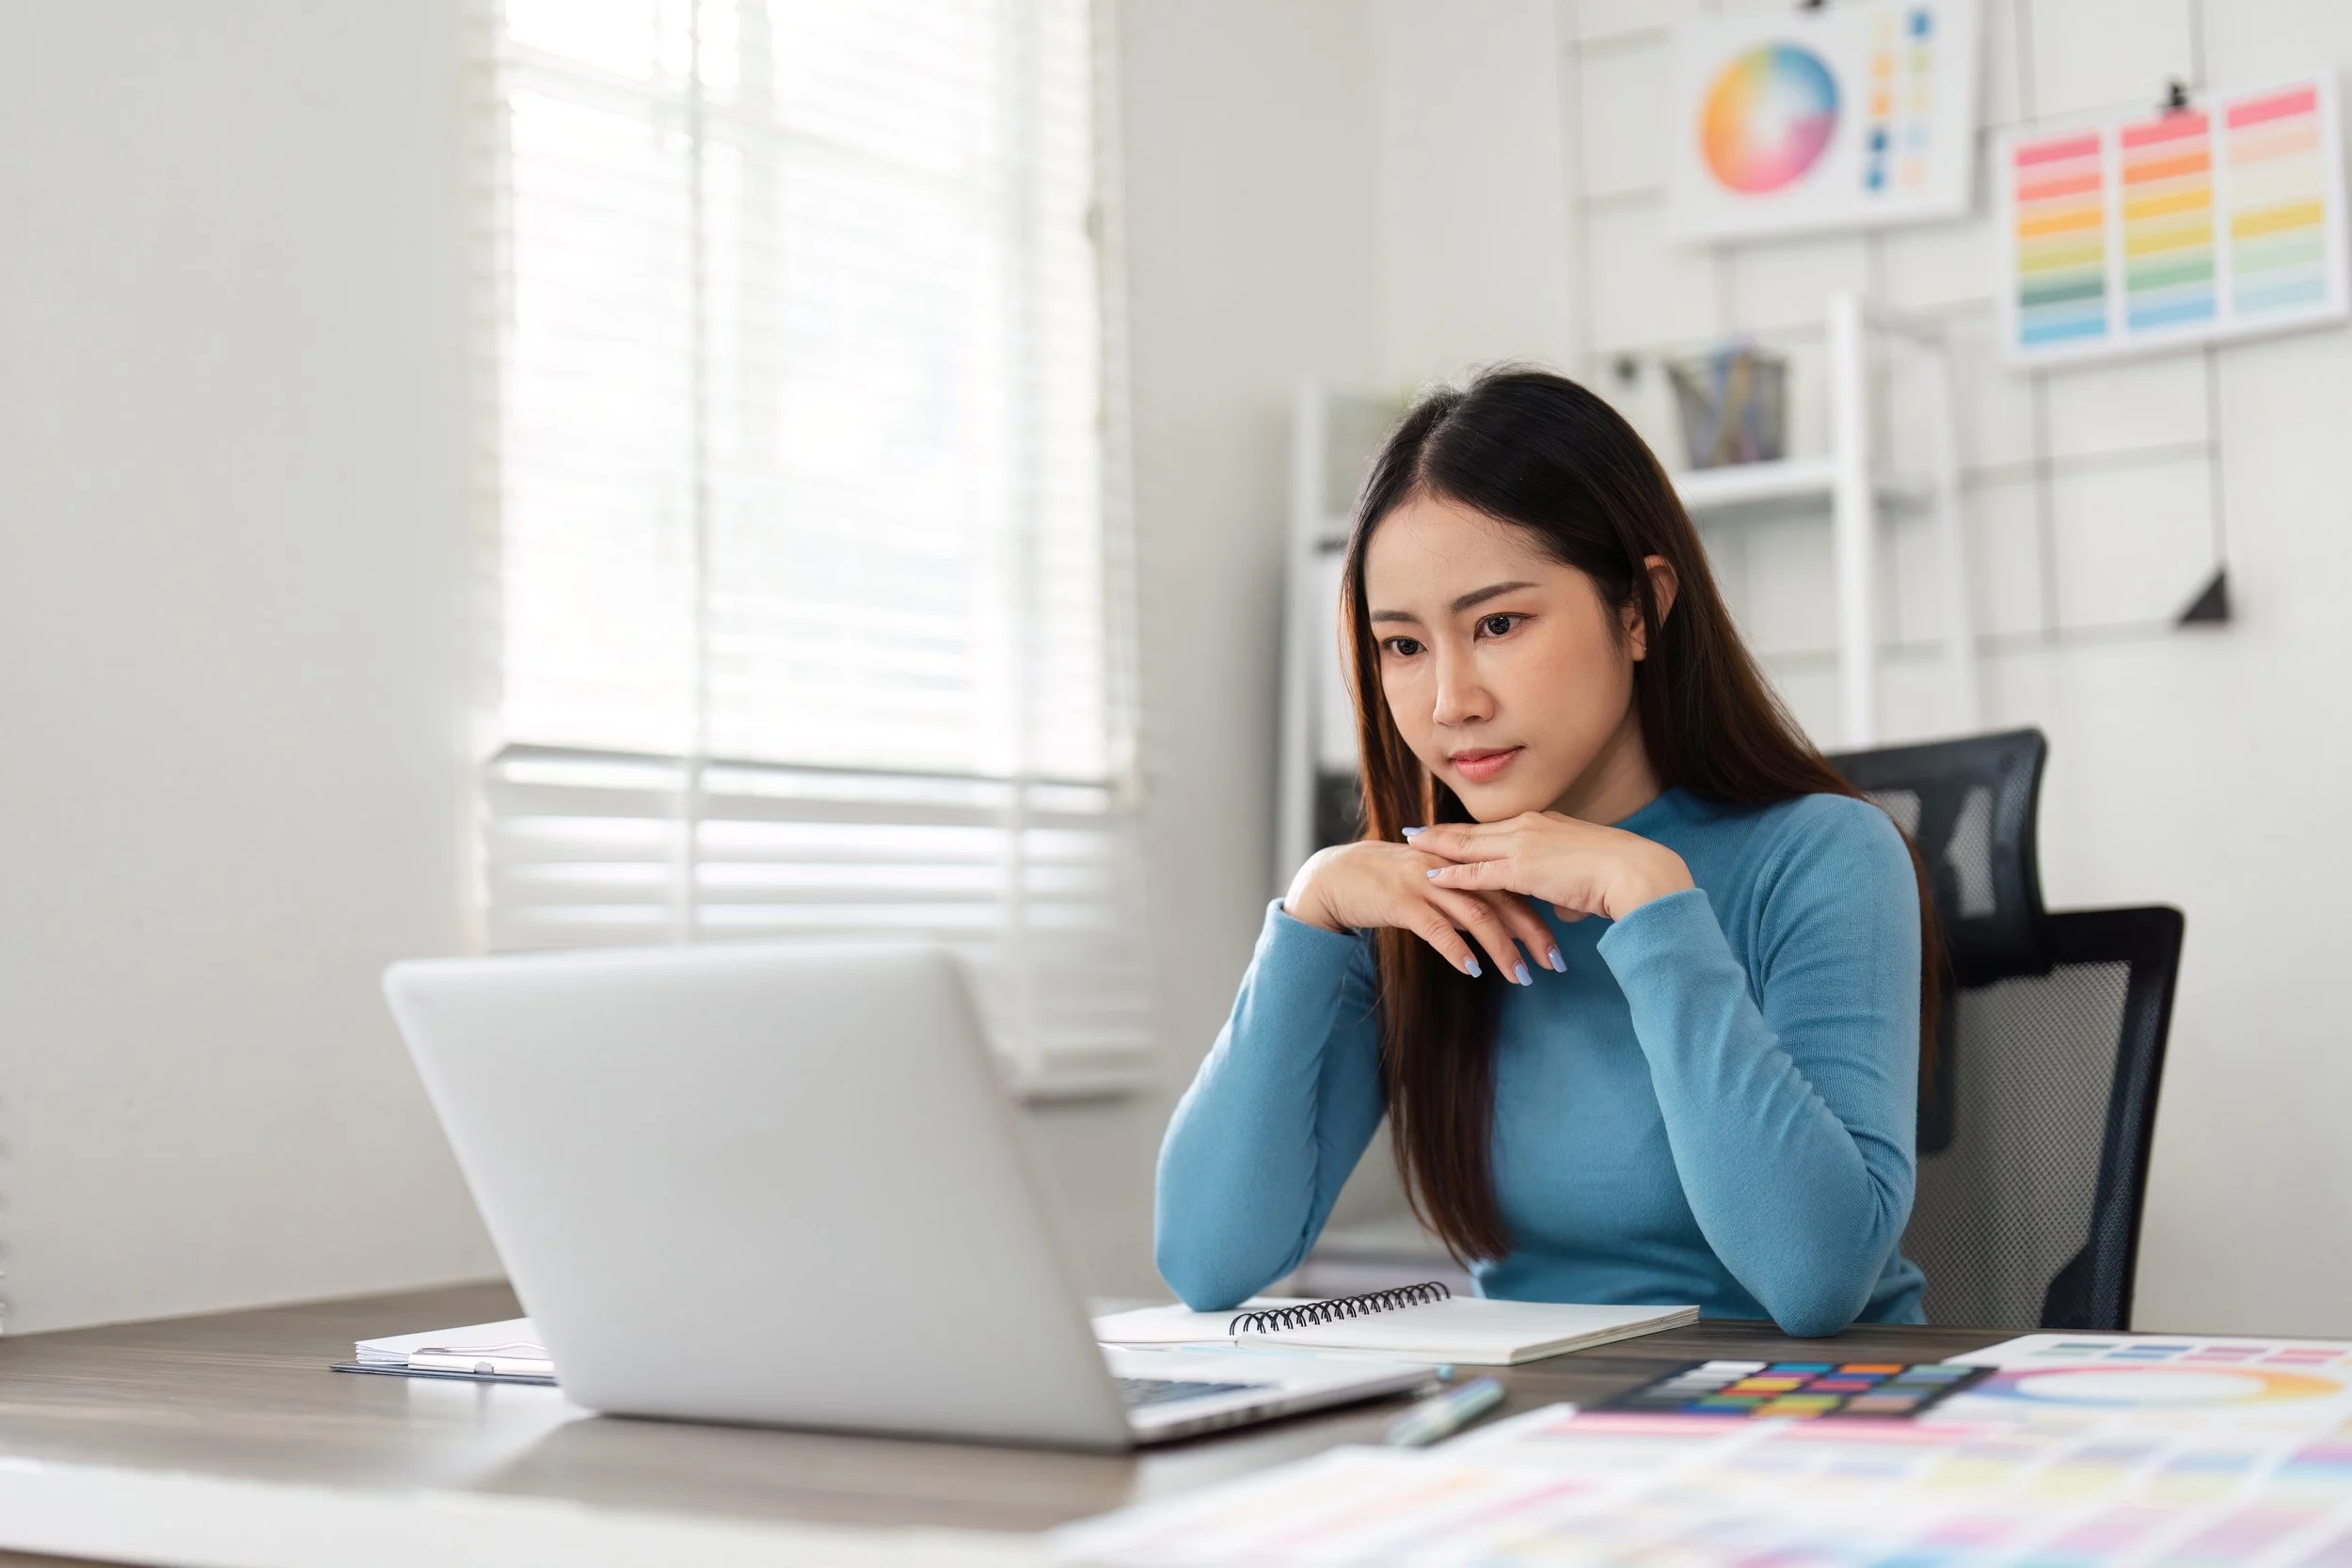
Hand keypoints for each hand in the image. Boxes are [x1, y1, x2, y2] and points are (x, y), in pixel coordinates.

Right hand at [1284, 839, 1559, 982]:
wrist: (1336, 877)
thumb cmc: (1386, 886)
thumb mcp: (1434, 890)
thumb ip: (1464, 903)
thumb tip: (1498, 927)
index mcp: (1461, 863)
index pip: (1511, 887)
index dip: (1539, 915)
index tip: (1560, 945)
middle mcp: (1449, 868)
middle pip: (1502, 900)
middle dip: (1532, 934)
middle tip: (1554, 965)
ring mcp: (1425, 882)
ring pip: (1476, 915)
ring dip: (1502, 948)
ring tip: (1520, 977)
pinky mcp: (1400, 901)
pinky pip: (1435, 928)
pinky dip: (1457, 949)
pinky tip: (1473, 971)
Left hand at [1411, 811, 1692, 922]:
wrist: (1637, 873)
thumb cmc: (1622, 877)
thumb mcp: (1587, 879)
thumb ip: (1568, 891)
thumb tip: (1565, 908)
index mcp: (1547, 824)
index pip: (1497, 827)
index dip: (1470, 829)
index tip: (1448, 828)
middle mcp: (1531, 827)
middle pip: (1475, 830)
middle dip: (1442, 832)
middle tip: (1413, 830)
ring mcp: (1524, 845)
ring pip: (1469, 845)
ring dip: (1437, 847)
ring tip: (1411, 847)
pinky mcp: (1523, 869)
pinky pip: (1478, 872)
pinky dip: (1452, 874)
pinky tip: (1430, 877)